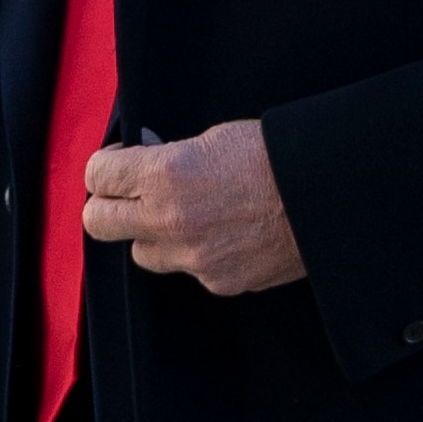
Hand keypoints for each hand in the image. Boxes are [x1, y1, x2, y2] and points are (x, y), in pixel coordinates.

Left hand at [81, 119, 306, 295]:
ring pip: (141, 252)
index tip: (119, 163)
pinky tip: (220, 231)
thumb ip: (167, 158)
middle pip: (98, 223)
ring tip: (182, 213)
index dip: (105, 167)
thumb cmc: (274, 157)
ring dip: (151, 233)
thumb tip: (144, 164)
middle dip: (109, 204)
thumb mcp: (212, 140)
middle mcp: (170, 221)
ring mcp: (193, 258)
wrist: (325, 197)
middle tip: (129, 192)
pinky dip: (194, 252)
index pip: (96, 176)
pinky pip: (186, 269)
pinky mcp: (218, 282)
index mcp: (165, 175)